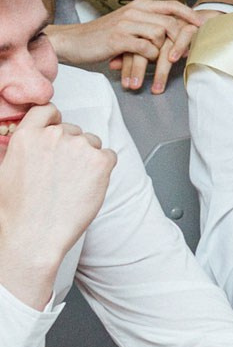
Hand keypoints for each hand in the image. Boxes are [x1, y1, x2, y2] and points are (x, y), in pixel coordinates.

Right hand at [0, 104, 115, 309]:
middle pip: (73, 130)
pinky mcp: (102, 161)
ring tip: (71, 184)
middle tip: (61, 174)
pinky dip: (102, 170)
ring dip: (86, 158)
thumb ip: (25, 147)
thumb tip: (36, 140)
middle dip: (70, 147)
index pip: (47, 110)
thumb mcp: (7, 169)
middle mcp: (55, 135)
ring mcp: (80, 146)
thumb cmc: (18, 211)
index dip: (53, 122)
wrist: (33, 236)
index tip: (56, 134)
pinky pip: (108, 157)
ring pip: (92, 142)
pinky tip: (85, 187)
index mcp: (27, 136)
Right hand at [47, 0, 203, 92]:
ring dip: (162, 51)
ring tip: (158, 63)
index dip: (189, 15)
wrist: (71, 41)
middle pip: (170, 21)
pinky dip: (149, 57)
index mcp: (139, 6)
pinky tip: (144, 62)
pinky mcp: (118, 38)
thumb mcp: (127, 24)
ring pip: (159, 35)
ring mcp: (126, 23)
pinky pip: (145, 47)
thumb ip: (147, 24)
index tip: (202, 25)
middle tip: (185, 52)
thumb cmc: (101, 36)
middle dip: (181, 38)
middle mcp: (134, 11)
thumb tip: (173, 33)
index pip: (172, 5)